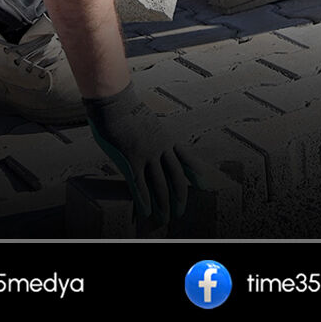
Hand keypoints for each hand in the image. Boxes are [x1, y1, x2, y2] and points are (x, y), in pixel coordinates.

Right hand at [85, 83, 200, 228]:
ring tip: (165, 218)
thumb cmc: (128, 110)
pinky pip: (139, 185)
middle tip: (180, 211)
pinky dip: (144, 200)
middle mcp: (162, 148)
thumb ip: (154, 134)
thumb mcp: (150, 121)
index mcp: (168, 138)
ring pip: (160, 184)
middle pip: (176, 176)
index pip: (187, 158)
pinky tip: (147, 211)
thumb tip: (151, 140)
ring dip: (163, 204)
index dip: (195, 172)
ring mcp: (148, 154)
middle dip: (180, 196)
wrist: (116, 103)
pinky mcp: (132, 160)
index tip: (204, 184)